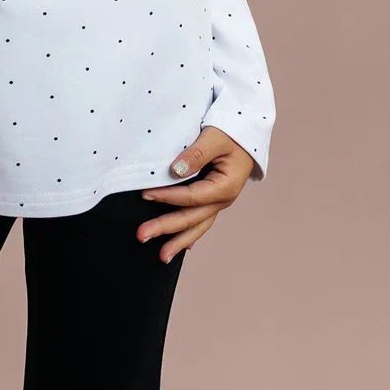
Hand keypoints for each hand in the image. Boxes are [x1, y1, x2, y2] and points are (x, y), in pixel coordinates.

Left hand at [137, 127, 255, 261]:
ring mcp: (219, 201)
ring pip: (197, 226)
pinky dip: (189, 233)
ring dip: (178, 240)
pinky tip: (180, 245)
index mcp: (225, 186)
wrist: (248, 131)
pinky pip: (200, 220)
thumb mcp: (215, 137)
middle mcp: (223, 199)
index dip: (167, 196)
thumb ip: (196, 153)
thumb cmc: (232, 132)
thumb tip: (175, 171)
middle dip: (165, 228)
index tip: (145, 195)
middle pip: (191, 218)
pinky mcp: (214, 198)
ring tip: (161, 257)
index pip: (191, 197)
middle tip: (141, 235)